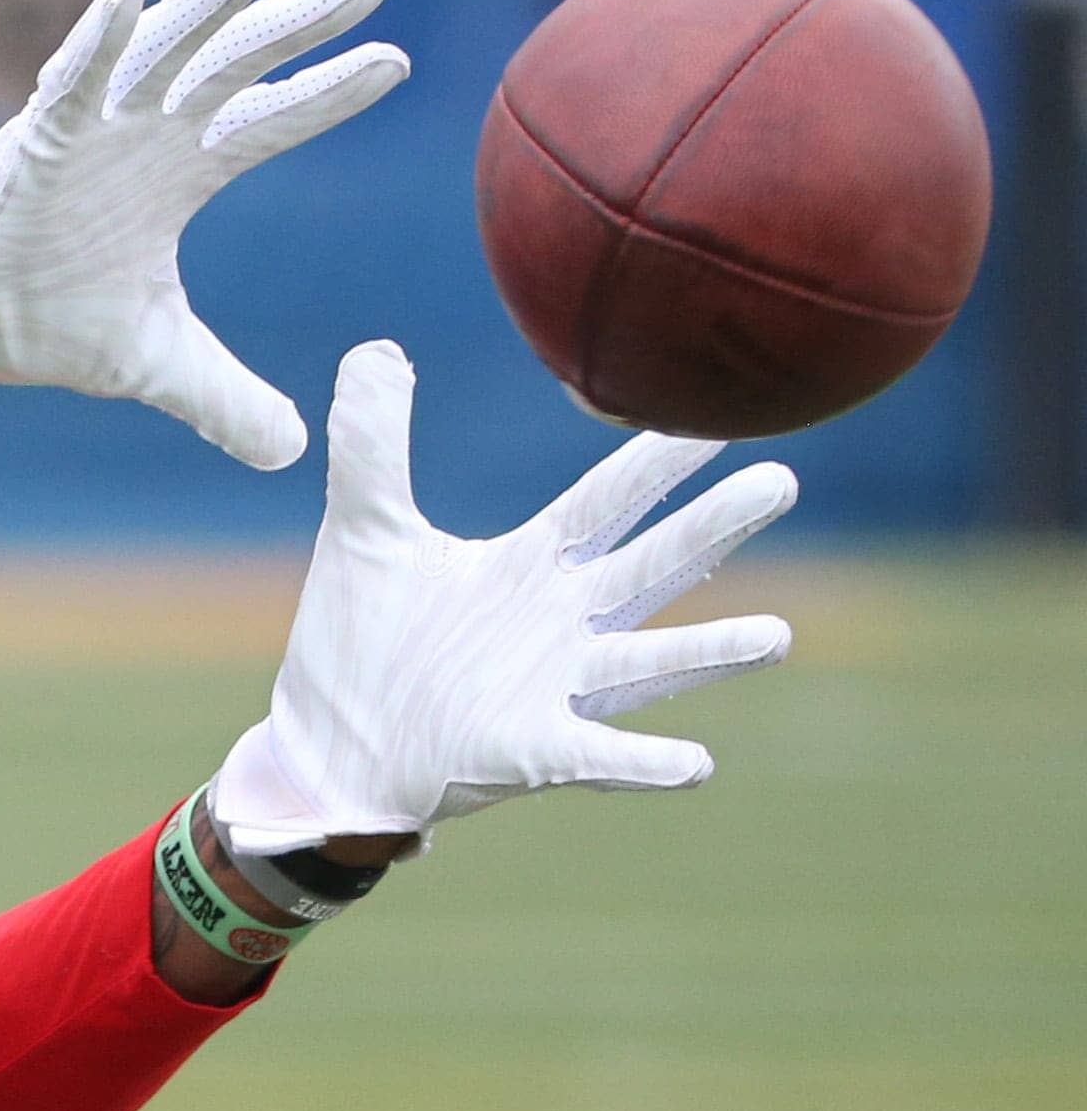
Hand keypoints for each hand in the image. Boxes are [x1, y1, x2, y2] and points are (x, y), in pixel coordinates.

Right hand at [0, 0, 407, 469]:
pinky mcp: (33, 141)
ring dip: (211, 1)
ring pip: (161, 50)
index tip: (397, 61)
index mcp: (176, 175)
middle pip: (235, 63)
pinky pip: (69, 83)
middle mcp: (142, 136)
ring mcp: (90, 129)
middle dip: (301, 22)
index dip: (328, 95)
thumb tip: (291, 452)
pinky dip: (98, 44)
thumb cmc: (40, 323)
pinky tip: (129, 0)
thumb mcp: (154, 366)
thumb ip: (226, 399)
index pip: (268, 122)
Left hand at [211, 341, 797, 852]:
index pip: (603, 503)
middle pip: (648, 567)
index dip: (653, 462)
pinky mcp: (533, 754)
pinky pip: (601, 757)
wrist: (328, 745)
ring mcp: (555, 691)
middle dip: (711, 528)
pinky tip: (697, 763)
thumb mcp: (365, 529)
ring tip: (778, 635)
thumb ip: (373, 444)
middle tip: (782, 481)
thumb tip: (374, 348)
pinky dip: (646, 762)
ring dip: (711, 652)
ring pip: (647, 664)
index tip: (716, 417)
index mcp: (528, 567)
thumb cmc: (361, 640)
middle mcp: (560, 624)